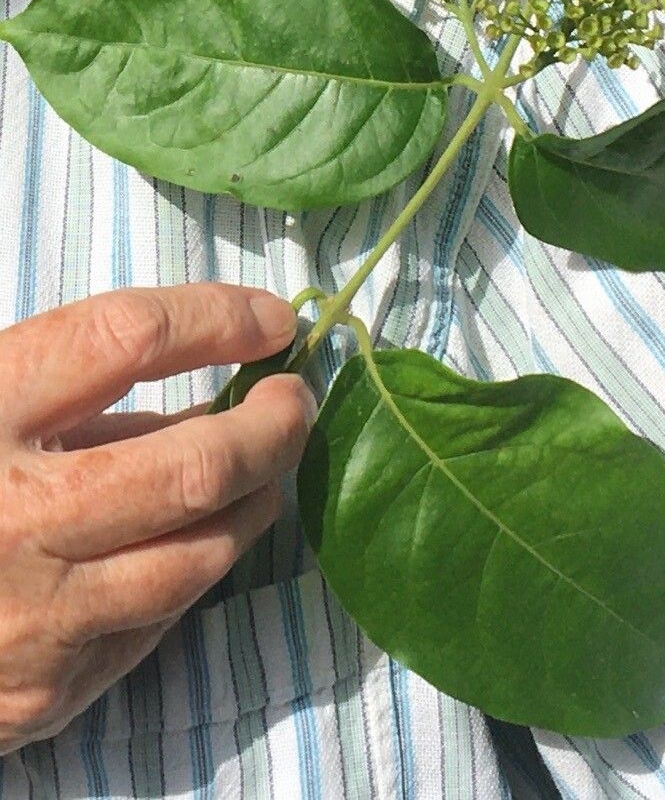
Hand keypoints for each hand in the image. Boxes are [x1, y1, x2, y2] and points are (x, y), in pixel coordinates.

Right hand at [0, 284, 316, 753]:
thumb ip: (59, 390)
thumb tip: (193, 396)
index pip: (125, 338)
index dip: (217, 317)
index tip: (273, 318)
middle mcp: (13, 520)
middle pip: (197, 465)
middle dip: (274, 426)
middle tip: (294, 400)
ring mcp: (35, 617)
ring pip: (203, 554)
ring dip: (257, 501)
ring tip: (268, 466)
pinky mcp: (50, 689)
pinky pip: (164, 619)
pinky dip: (198, 566)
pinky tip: (202, 536)